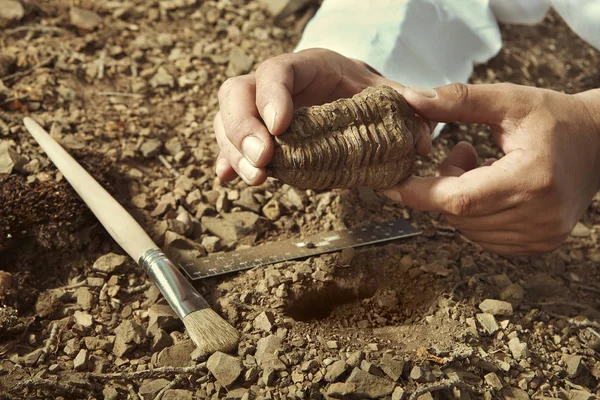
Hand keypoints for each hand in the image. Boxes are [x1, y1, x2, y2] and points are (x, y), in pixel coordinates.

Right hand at [213, 48, 432, 184]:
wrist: (346, 94)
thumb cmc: (361, 90)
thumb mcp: (384, 91)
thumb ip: (404, 107)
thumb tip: (424, 138)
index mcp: (305, 66)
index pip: (277, 71)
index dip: (272, 96)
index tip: (281, 127)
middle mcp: (273, 84)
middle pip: (237, 94)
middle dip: (244, 129)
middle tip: (264, 161)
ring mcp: (258, 108)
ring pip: (226, 120)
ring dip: (234, 151)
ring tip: (256, 179)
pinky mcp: (253, 133)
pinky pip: (229, 142)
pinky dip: (228, 160)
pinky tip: (228, 178)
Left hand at [383, 83, 599, 256]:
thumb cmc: (555, 119)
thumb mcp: (509, 100)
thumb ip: (459, 101)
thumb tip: (411, 98)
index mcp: (532, 179)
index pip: (458, 199)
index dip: (419, 192)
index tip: (390, 182)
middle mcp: (539, 216)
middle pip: (458, 215)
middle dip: (443, 186)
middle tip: (462, 153)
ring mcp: (541, 235)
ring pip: (466, 228)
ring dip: (459, 201)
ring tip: (481, 167)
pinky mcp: (539, 244)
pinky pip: (483, 237)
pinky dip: (475, 215)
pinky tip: (490, 188)